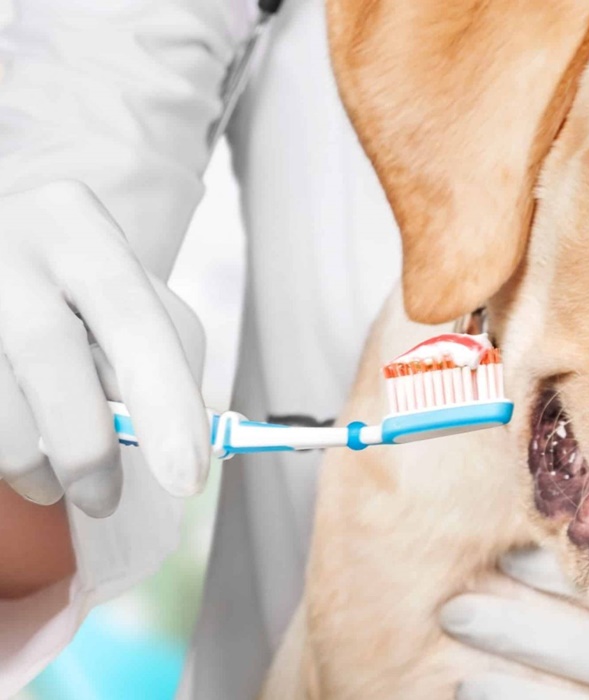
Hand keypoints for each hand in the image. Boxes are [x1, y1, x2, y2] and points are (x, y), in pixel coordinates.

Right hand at [0, 181, 209, 516]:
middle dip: (84, 443)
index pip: (133, 319)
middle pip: (45, 349)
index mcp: (78, 227)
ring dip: (27, 459)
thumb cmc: (76, 291)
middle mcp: (4, 243)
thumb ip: (162, 361)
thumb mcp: (132, 296)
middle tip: (104, 500)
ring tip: (52, 479)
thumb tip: (184, 445)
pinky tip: (13, 440)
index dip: (165, 402)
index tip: (187, 477)